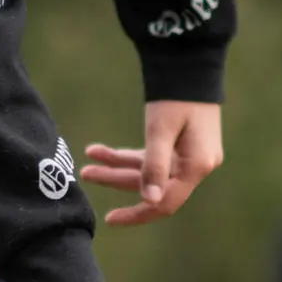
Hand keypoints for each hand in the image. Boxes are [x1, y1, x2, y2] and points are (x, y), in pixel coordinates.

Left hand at [82, 101, 223, 227]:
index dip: (137, 214)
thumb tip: (149, 201)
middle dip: (116, 180)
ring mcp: (188, 157)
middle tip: (85, 173)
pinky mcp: (180, 147)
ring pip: (147, 171)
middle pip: (151, 186)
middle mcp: (196, 166)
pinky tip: (103, 151)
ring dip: (118, 166)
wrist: (191, 62)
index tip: (110, 219)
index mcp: (197, 166)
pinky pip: (151, 158)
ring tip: (89, 158)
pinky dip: (127, 156)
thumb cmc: (176, 95)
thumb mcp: (160, 131)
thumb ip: (154, 167)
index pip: (165, 203)